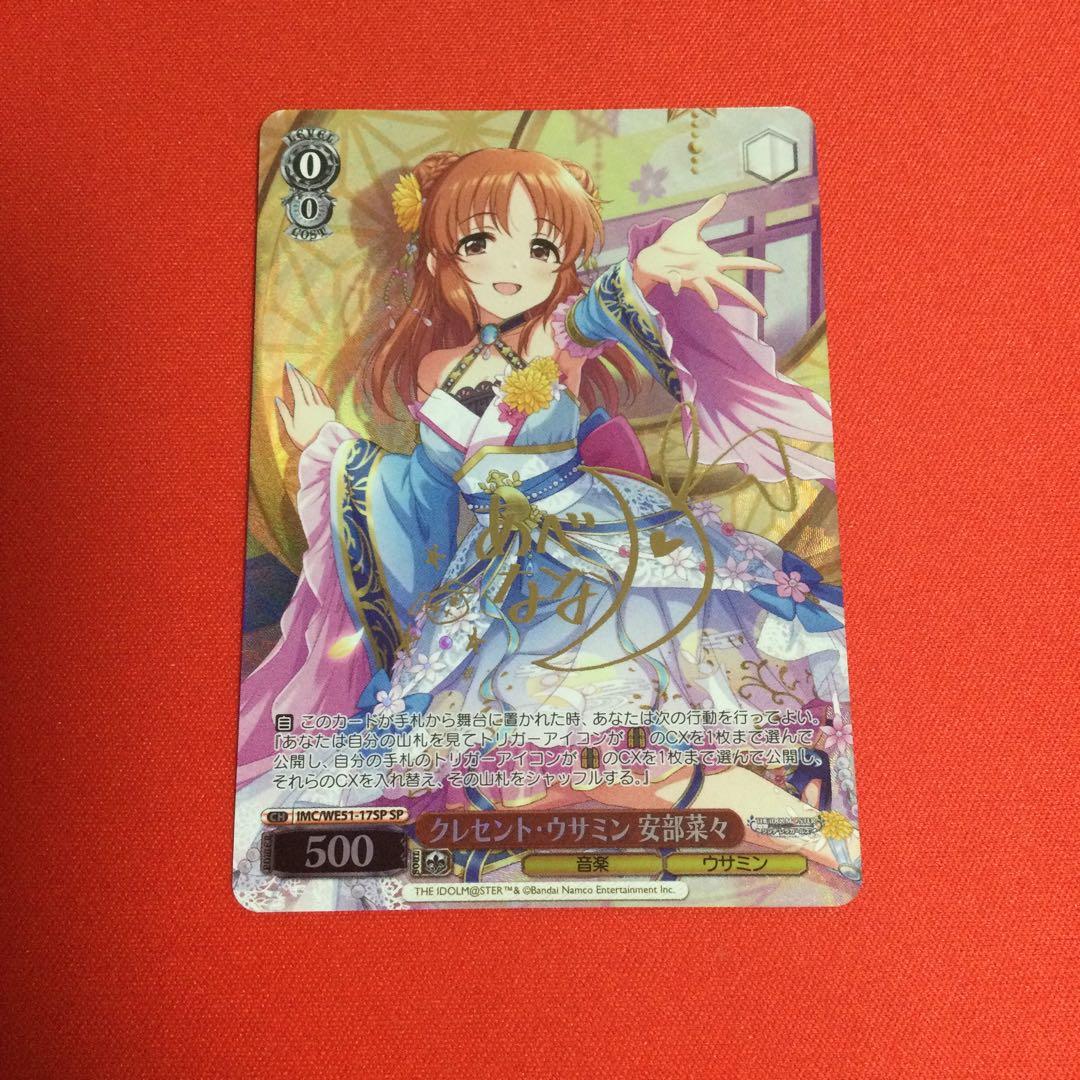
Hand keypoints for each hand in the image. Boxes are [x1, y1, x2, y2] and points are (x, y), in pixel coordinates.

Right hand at [276, 363, 335, 449]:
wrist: (325, 446)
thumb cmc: (305, 440)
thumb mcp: (290, 428)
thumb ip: (284, 412)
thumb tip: (277, 399)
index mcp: (301, 408)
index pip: (296, 387)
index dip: (292, 375)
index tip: (288, 366)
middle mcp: (313, 404)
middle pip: (305, 385)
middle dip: (298, 374)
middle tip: (293, 367)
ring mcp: (322, 406)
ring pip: (314, 388)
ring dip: (306, 380)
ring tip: (300, 374)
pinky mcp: (329, 410)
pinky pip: (322, 395)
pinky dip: (316, 388)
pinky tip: (313, 385)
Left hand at [632, 193, 779, 315]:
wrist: (650, 255)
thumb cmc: (672, 244)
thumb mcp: (691, 224)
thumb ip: (708, 212)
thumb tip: (724, 195)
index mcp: (713, 261)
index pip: (742, 263)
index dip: (761, 265)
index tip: (779, 269)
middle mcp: (706, 273)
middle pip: (732, 287)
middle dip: (748, 299)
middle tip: (765, 313)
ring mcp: (691, 279)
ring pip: (705, 291)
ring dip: (709, 297)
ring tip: (715, 307)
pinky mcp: (675, 280)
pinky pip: (677, 283)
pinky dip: (676, 283)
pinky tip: (674, 286)